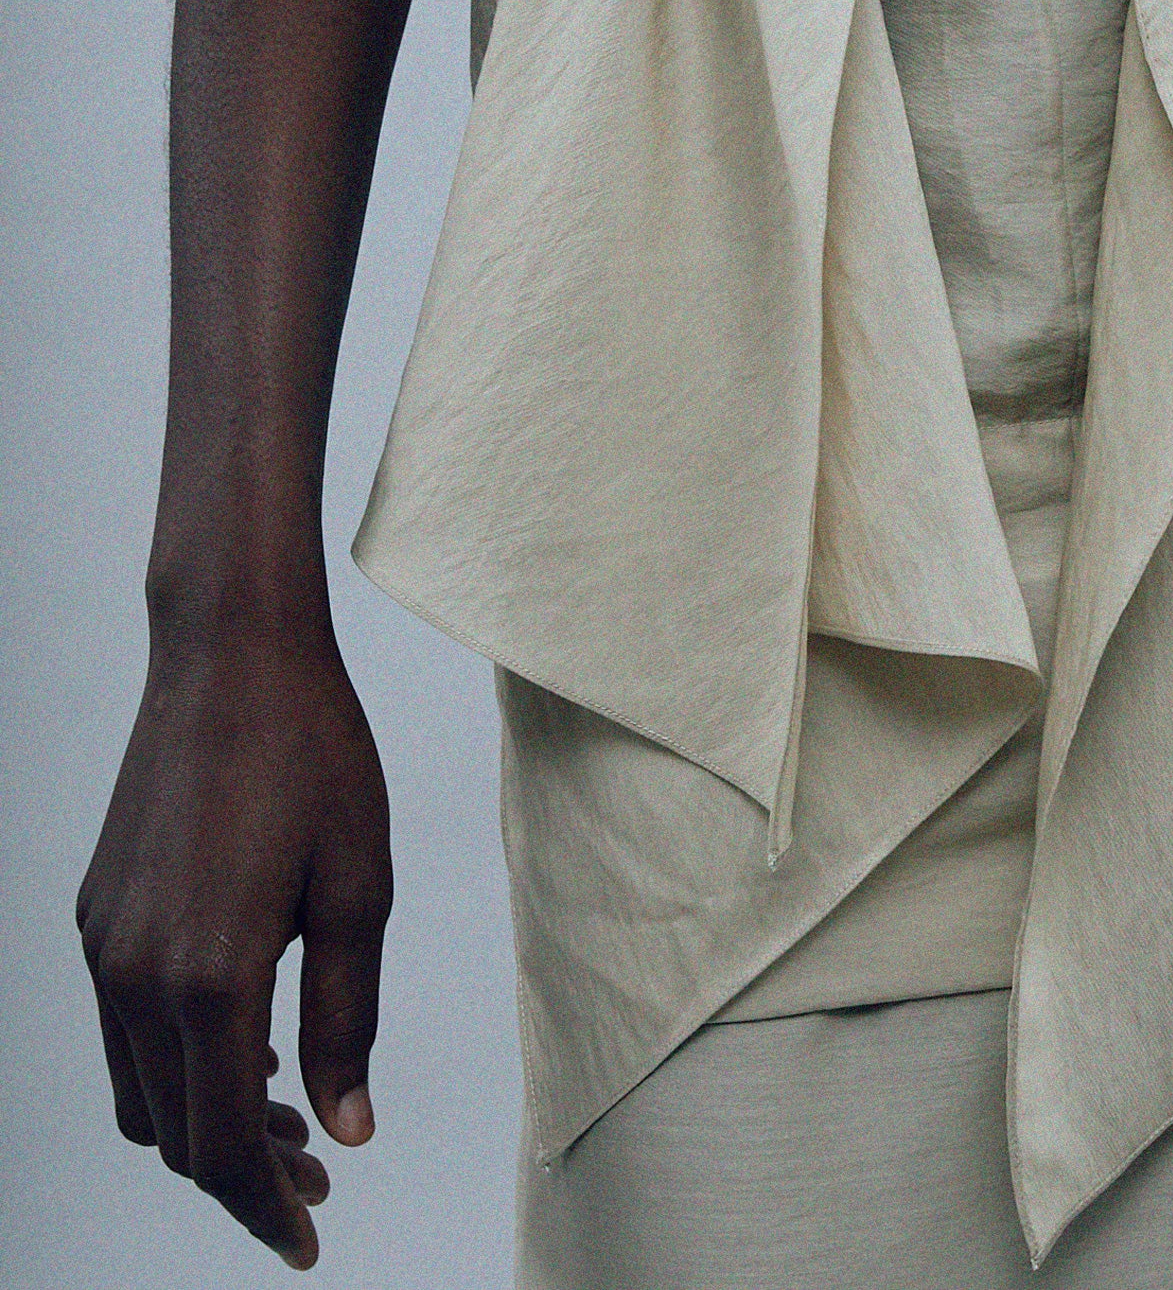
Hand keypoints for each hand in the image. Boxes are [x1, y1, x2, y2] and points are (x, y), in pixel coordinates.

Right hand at [77, 619, 393, 1267]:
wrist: (230, 657)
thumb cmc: (314, 756)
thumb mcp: (359, 888)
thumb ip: (346, 1020)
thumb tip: (347, 1128)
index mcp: (209, 977)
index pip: (221, 1147)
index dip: (264, 1208)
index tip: (308, 1241)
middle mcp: (135, 976)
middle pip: (174, 1135)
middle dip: (242, 1177)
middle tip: (318, 1181)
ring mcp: (104, 947)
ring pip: (140, 1091)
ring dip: (204, 1123)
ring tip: (288, 1121)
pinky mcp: (95, 916)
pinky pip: (124, 1030)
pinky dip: (177, 1064)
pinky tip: (245, 1047)